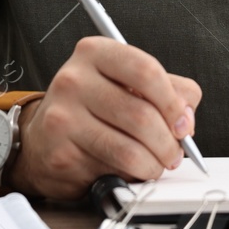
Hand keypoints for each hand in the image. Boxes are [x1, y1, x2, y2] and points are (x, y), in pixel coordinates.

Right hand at [8, 36, 201, 199]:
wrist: (41, 140)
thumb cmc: (91, 108)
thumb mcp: (127, 84)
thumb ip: (166, 90)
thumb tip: (187, 117)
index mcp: (95, 53)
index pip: (145, 70)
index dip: (173, 101)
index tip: (183, 122)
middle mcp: (74, 80)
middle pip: (141, 114)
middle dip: (169, 141)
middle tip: (175, 152)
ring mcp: (63, 117)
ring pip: (129, 148)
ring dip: (154, 164)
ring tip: (158, 165)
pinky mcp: (60, 153)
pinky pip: (112, 170)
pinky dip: (133, 176)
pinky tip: (132, 171)